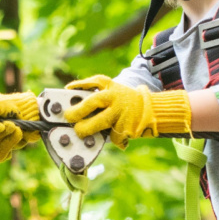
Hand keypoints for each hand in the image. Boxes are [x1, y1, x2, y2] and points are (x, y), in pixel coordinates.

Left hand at [63, 76, 193, 147]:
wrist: (150, 109)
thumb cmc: (125, 101)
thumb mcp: (114, 91)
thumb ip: (97, 96)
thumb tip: (74, 108)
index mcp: (111, 86)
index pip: (94, 82)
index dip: (79, 86)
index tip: (67, 90)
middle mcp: (115, 97)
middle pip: (94, 101)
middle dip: (78, 110)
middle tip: (68, 116)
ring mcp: (121, 112)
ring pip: (101, 121)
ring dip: (88, 128)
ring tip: (79, 132)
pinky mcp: (127, 127)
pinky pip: (112, 135)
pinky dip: (109, 137)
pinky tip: (113, 135)